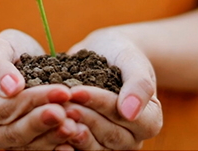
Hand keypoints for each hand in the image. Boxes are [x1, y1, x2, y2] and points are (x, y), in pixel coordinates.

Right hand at [0, 29, 78, 149]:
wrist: (18, 62)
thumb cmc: (6, 52)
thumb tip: (11, 87)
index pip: (4, 110)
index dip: (32, 101)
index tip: (60, 91)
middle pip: (16, 133)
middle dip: (44, 122)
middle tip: (69, 112)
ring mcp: (7, 143)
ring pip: (31, 146)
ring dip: (54, 136)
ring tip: (77, 123)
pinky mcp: (27, 146)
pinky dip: (58, 145)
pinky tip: (76, 137)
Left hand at [64, 29, 162, 149]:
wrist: (105, 55)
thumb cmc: (122, 55)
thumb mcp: (133, 61)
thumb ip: (139, 84)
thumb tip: (130, 112)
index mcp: (150, 121)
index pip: (124, 117)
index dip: (100, 104)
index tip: (77, 91)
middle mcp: (132, 139)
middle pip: (108, 135)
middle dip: (82, 117)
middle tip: (60, 104)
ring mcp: (110, 145)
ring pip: (92, 146)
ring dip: (70, 130)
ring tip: (52, 114)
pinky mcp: (90, 143)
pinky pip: (78, 149)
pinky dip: (62, 141)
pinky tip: (47, 131)